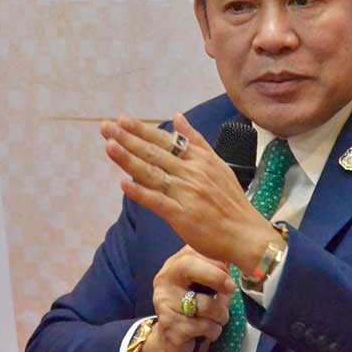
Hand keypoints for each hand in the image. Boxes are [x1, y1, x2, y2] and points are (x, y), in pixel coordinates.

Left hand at [100, 113, 282, 271]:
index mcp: (199, 160)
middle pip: (154, 153)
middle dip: (128, 139)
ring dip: (129, 159)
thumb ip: (196, 141)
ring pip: (152, 173)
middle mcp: (191, 173)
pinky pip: (157, 202)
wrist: (246, 234)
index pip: (166, 141)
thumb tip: (177, 117)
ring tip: (109, 146)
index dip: (142, 130)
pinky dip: (141, 193)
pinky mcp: (182, 216)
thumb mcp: (218, 164)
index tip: (122, 119)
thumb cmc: (231, 201)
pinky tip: (123, 184)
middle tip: (105, 126)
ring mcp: (186, 194)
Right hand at [141, 246, 234, 351]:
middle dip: (217, 278)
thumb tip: (240, 261)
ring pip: (205, 304)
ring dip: (221, 314)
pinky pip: (204, 326)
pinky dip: (214, 331)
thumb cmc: (195, 308)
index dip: (219, 262)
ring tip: (218, 318)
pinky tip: (208, 332)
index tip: (230, 275)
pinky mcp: (170, 326)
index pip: (196, 250)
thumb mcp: (206, 284)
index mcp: (176, 264)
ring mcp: (164, 302)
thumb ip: (218, 271)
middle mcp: (165, 279)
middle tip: (230, 289)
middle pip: (191, 267)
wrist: (172, 342)